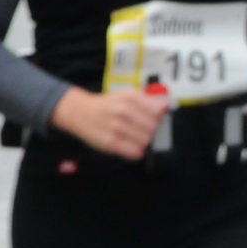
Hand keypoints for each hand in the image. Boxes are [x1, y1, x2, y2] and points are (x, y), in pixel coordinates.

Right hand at [49, 87, 169, 158]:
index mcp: (129, 98)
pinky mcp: (110, 143)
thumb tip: (167, 106)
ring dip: (145, 141)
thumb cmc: (107, 104)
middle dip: (152, 130)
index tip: (154, 119)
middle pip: (154, 128)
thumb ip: (148, 100)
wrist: (80, 112)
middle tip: (144, 130)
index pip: (158, 112)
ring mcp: (116, 128)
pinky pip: (134, 152)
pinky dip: (137, 151)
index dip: (159, 117)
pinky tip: (133, 146)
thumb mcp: (126, 95)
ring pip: (146, 141)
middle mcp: (123, 111)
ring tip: (137, 137)